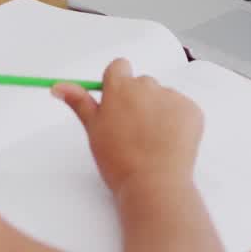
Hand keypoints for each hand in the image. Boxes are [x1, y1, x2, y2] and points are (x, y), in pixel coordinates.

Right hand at [51, 58, 202, 194]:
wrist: (153, 184)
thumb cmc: (119, 161)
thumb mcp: (93, 130)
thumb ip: (79, 102)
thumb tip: (58, 86)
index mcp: (120, 87)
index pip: (119, 67)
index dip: (117, 84)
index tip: (117, 104)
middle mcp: (147, 86)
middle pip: (142, 83)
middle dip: (138, 100)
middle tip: (133, 130)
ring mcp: (172, 97)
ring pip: (163, 97)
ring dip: (158, 111)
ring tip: (152, 141)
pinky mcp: (192, 110)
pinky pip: (182, 109)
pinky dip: (177, 122)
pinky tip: (169, 143)